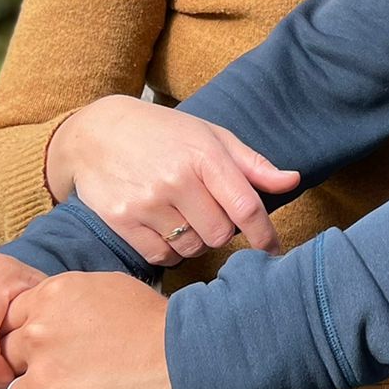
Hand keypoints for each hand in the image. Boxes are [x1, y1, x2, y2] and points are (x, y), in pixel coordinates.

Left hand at [0, 273, 180, 388]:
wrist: (190, 362)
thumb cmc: (161, 328)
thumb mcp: (111, 289)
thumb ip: (70, 302)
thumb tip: (57, 315)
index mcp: (53, 296)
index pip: (12, 321)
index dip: (29, 340)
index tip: (48, 352)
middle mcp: (39, 333)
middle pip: (6, 361)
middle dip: (29, 371)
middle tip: (65, 378)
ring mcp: (41, 379)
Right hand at [45, 95, 299, 263]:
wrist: (97, 133)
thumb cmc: (164, 133)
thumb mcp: (210, 136)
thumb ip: (252, 164)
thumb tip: (292, 181)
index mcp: (204, 154)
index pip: (245, 206)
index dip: (265, 234)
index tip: (273, 249)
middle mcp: (176, 179)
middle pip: (220, 234)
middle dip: (222, 230)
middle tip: (211, 213)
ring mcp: (146, 201)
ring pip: (191, 248)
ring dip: (196, 241)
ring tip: (185, 216)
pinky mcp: (121, 220)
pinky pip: (160, 256)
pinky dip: (169, 250)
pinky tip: (164, 228)